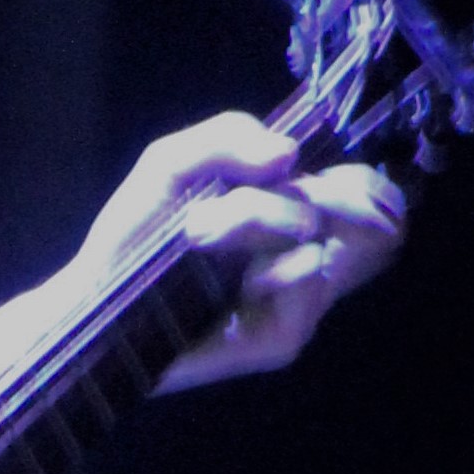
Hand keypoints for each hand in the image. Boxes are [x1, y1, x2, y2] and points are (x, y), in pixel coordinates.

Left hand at [78, 112, 406, 391]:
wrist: (93, 299)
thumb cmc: (136, 235)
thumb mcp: (174, 163)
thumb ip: (230, 135)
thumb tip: (289, 155)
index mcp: (295, 221)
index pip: (379, 199)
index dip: (364, 181)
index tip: (305, 170)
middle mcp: (309, 262)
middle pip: (374, 213)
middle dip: (313, 188)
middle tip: (240, 193)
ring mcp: (300, 304)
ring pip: (319, 233)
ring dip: (252, 215)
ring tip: (195, 231)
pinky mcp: (283, 337)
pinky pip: (302, 274)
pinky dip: (256, 254)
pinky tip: (212, 262)